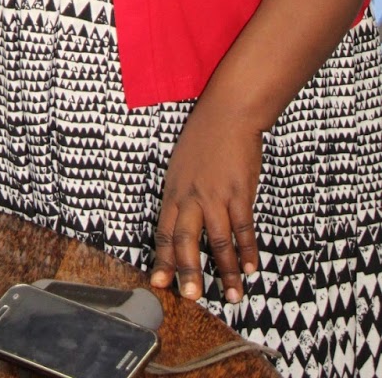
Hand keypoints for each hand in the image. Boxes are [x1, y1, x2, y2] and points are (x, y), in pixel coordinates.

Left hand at [151, 97, 261, 303]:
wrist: (228, 114)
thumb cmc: (204, 139)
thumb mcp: (181, 167)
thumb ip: (181, 197)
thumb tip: (181, 225)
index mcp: (174, 190)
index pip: (164, 231)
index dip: (162, 259)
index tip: (160, 282)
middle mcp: (191, 195)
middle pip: (185, 239)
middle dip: (188, 271)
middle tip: (191, 297)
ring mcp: (215, 194)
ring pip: (217, 240)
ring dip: (226, 270)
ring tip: (232, 295)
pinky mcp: (239, 192)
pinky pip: (243, 228)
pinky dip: (247, 250)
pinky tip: (251, 267)